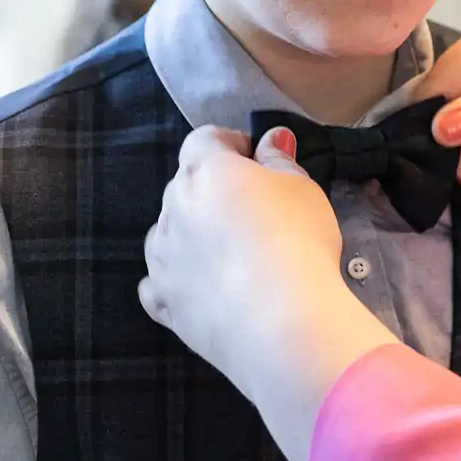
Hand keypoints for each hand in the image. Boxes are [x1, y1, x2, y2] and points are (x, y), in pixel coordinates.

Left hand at [139, 127, 398, 460]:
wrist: (280, 322)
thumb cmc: (297, 241)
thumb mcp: (303, 190)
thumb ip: (281, 160)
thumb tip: (272, 138)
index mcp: (205, 170)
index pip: (205, 140)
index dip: (231, 144)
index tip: (257, 159)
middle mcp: (173, 208)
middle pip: (185, 185)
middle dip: (213, 190)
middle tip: (255, 211)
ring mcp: (162, 258)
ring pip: (166, 234)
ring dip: (190, 234)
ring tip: (228, 253)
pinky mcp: (163, 302)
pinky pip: (157, 283)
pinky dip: (174, 280)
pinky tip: (199, 288)